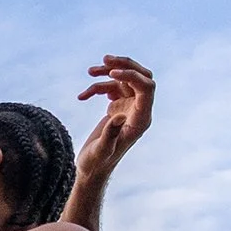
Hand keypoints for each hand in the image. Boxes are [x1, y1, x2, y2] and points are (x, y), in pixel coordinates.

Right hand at [75, 55, 154, 183]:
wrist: (91, 170)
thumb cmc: (95, 165)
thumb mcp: (100, 152)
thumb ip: (110, 134)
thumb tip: (118, 115)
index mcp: (141, 120)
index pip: (147, 88)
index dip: (132, 76)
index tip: (112, 72)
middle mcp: (139, 111)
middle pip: (141, 77)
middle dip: (124, 65)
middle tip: (104, 60)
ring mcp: (129, 108)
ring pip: (124, 80)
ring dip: (107, 73)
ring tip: (90, 72)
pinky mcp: (118, 107)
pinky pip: (112, 88)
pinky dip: (98, 87)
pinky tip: (83, 96)